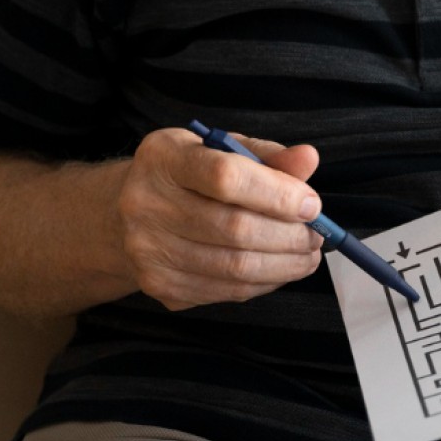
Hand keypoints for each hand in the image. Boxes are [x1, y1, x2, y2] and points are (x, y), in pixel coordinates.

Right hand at [116, 128, 325, 310]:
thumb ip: (266, 155)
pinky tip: (278, 269)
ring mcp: (149, 251)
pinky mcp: (160, 286)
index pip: (226, 177)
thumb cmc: (185, 176)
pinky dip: (263, 283)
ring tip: (307, 255)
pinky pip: (226, 291)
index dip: (277, 194)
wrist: (123, 216)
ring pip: (234, 268)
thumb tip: (309, 160)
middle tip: (317, 236)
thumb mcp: (219, 149)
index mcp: (164, 159)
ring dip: (284, 265)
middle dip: (289, 236)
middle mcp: (146, 204)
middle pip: (234, 229)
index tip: (311, 204)